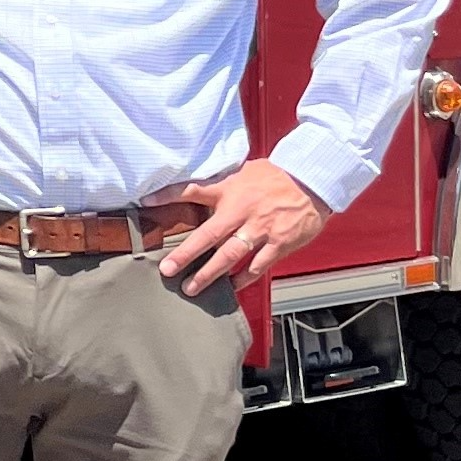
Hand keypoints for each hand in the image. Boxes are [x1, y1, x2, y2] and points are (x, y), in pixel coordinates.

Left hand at [161, 159, 327, 295]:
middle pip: (209, 235)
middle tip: (167, 270)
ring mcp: (262, 230)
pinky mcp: (280, 244)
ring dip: (210, 274)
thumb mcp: (243, 172)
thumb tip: (195, 190)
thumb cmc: (276, 177)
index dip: (169, 195)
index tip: (146, 201)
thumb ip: (221, 185)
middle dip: (186, 254)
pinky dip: (243, 279)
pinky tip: (230, 288)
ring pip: (231, 256)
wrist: (313, 181)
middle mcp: (243, 212)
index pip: (194, 190)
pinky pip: (258, 266)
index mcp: (231, 191)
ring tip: (192, 288)